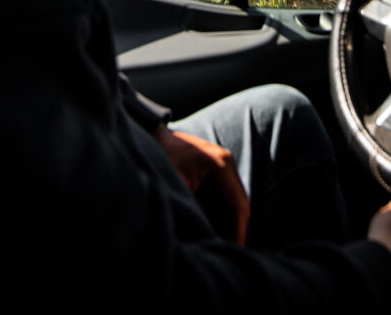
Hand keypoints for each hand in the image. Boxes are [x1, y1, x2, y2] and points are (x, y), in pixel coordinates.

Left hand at [154, 124, 249, 244]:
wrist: (150, 135)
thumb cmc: (160, 157)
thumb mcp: (172, 182)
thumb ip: (187, 207)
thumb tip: (199, 235)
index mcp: (220, 164)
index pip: (237, 206)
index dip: (237, 233)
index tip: (232, 254)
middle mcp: (226, 163)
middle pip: (240, 206)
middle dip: (235, 231)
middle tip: (225, 254)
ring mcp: (223, 164)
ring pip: (235, 203)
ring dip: (229, 224)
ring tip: (218, 246)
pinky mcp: (217, 170)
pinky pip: (226, 198)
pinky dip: (222, 215)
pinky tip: (211, 229)